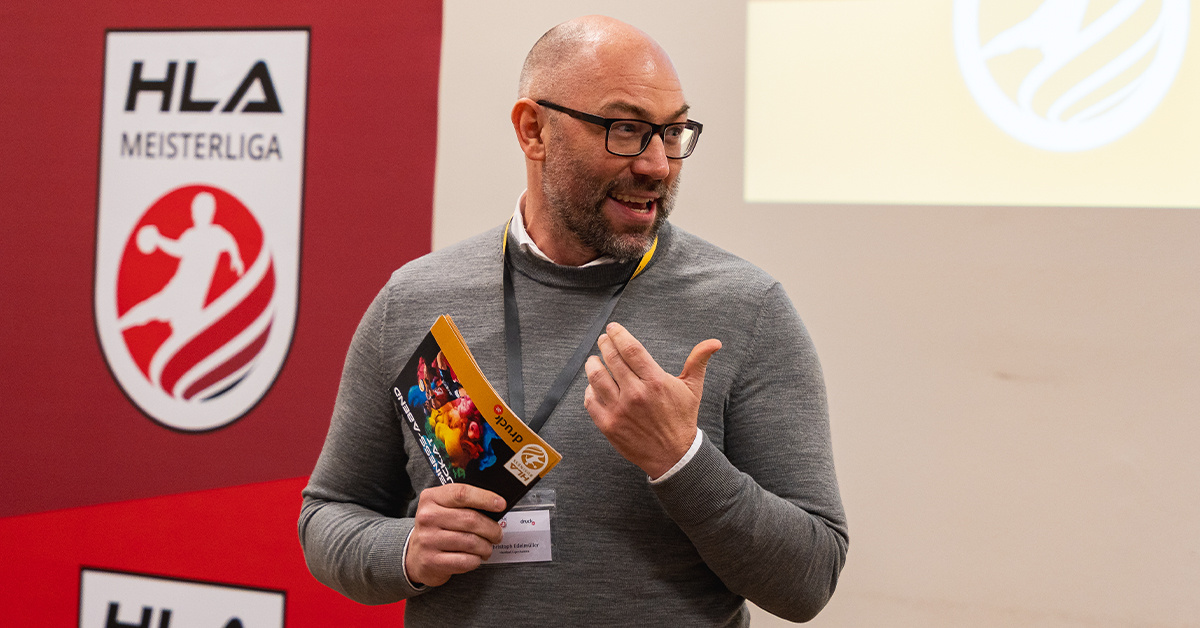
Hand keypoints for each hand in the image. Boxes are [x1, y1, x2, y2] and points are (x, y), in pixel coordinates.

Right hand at [404, 483, 505, 586]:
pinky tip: (474, 558)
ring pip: (471, 542)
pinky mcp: (431, 561)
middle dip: (492, 528)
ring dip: (486, 547)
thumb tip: (496, 504)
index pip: (462, 494)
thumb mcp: (443, 508)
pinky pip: (465, 560)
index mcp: (431, 498)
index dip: (485, 498)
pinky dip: (476, 560)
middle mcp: (427, 517)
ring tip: (486, 547)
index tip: (501, 504)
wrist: (415, 555)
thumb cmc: (437, 528)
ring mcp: (428, 540)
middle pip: (471, 519)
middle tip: (497, 534)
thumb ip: (465, 503)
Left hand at [584, 322, 720, 478]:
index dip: (618, 335)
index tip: (612, 328)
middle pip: (612, 359)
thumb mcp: (693, 389)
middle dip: (604, 345)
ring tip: (593, 360)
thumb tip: (714, 342)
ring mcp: (620, 410)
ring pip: (596, 377)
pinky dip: (588, 390)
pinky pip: (590, 401)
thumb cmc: (682, 419)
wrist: (673, 456)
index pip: (631, 349)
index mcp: (655, 381)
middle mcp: (636, 394)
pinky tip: (593, 385)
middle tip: (603, 340)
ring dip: (592, 364)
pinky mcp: (608, 425)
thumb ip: (698, 361)